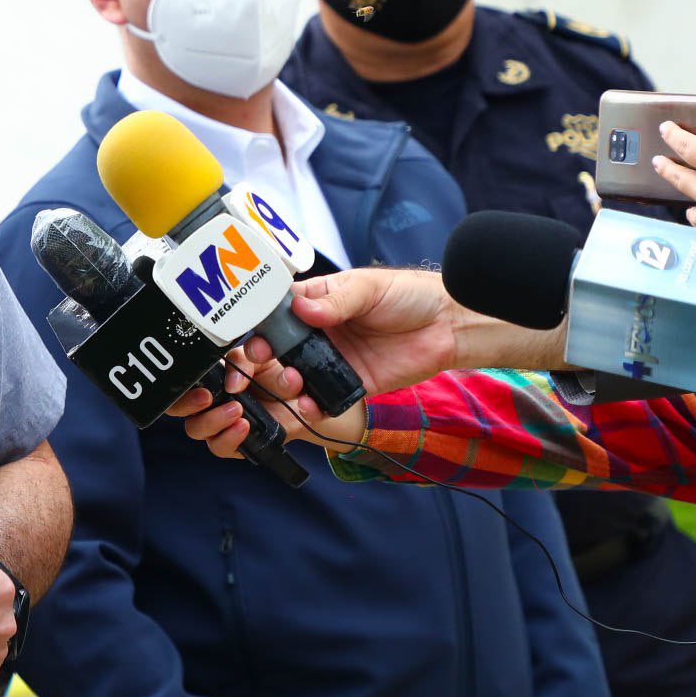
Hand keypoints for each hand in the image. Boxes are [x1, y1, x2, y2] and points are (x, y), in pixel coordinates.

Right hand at [170, 268, 461, 461]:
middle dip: (259, 360)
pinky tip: (307, 406)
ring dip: (280, 384)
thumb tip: (303, 308)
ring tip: (292, 382)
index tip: (247, 338)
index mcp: (311, 303)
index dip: (253, 327)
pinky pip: (319, 401)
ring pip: (288, 378)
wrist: (447, 325)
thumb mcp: (368, 288)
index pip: (270, 315)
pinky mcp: (347, 386)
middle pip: (271, 351)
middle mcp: (313, 334)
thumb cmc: (406, 295)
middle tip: (260, 361)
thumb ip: (336, 301)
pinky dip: (308, 408)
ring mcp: (328, 361)